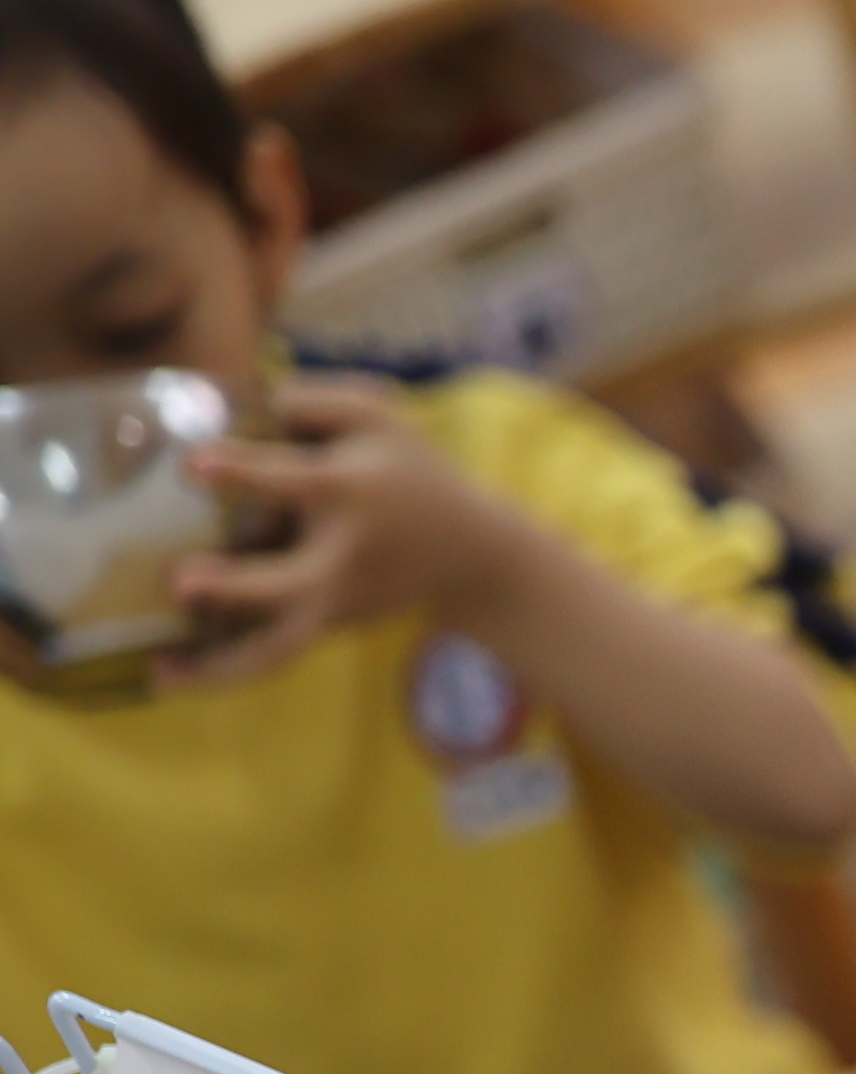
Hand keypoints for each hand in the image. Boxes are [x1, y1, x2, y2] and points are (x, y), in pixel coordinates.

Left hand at [168, 376, 544, 688]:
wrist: (475, 557)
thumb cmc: (413, 473)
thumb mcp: (381, 416)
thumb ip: (316, 400)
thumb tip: (247, 405)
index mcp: (350, 494)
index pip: (294, 483)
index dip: (242, 473)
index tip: (193, 464)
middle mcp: (342, 556)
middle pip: (289, 585)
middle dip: (237, 587)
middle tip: (182, 581)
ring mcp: (337, 601)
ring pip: (281, 649)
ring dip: (222, 669)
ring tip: (161, 673)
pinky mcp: (330, 627)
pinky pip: (273, 651)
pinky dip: (226, 669)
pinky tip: (175, 670)